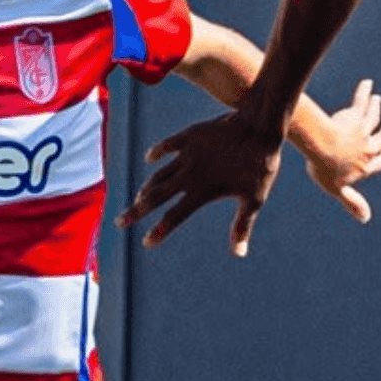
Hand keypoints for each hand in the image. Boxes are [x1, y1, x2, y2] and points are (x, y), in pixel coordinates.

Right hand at [118, 113, 285, 256]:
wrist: (260, 126)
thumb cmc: (260, 165)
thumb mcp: (254, 199)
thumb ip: (241, 225)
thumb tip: (238, 253)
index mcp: (202, 191)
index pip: (174, 217)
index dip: (159, 231)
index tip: (147, 243)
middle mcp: (189, 174)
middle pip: (155, 196)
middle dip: (136, 211)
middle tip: (120, 221)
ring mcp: (188, 153)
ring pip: (159, 174)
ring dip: (147, 188)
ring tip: (139, 199)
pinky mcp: (190, 135)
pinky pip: (167, 145)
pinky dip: (157, 153)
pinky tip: (150, 159)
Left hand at [299, 79, 380, 224]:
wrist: (321, 146)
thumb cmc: (326, 168)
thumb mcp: (337, 189)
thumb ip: (352, 202)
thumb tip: (366, 220)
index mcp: (366, 165)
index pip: (380, 160)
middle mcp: (367, 147)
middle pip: (380, 138)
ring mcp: (361, 131)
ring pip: (372, 118)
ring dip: (375, 109)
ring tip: (377, 101)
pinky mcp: (353, 116)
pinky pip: (360, 102)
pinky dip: (364, 92)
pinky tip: (366, 83)